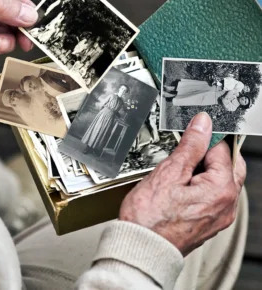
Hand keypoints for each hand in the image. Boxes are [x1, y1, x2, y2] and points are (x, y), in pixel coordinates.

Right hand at [119, 112, 245, 255]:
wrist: (141, 246)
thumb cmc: (151, 217)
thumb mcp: (169, 172)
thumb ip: (190, 145)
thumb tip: (202, 125)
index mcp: (221, 190)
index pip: (222, 149)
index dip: (203, 137)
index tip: (189, 132)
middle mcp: (226, 205)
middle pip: (228, 165)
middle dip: (210, 151)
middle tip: (186, 147)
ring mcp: (218, 216)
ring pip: (221, 180)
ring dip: (205, 168)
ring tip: (178, 167)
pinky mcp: (208, 222)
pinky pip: (213, 195)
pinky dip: (201, 184)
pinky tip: (180, 184)